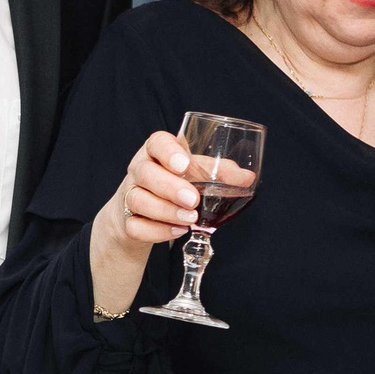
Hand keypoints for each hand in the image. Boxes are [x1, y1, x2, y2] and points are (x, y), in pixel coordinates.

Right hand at [90, 131, 237, 313]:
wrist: (141, 213)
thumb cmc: (174, 184)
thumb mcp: (197, 174)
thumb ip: (220, 173)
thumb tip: (247, 177)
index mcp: (157, 152)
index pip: (156, 142)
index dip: (168, 152)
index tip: (183, 164)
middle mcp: (140, 170)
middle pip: (145, 173)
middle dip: (169, 187)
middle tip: (193, 200)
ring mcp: (129, 195)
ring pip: (138, 200)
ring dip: (166, 211)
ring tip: (190, 219)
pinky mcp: (127, 221)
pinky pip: (136, 226)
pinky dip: (157, 231)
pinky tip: (177, 231)